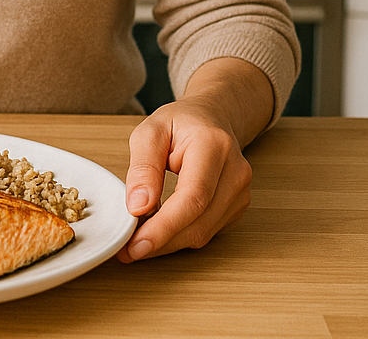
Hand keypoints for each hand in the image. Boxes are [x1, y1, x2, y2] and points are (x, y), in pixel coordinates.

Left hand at [117, 57, 272, 260]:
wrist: (213, 119)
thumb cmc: (180, 123)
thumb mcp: (150, 131)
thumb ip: (143, 167)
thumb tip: (138, 207)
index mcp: (213, 146)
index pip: (193, 196)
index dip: (164, 226)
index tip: (136, 244)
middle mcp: (235, 172)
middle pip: (198, 222)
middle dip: (160, 241)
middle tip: (126, 249)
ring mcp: (241, 192)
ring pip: (202, 233)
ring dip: (168, 242)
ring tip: (137, 237)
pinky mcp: (236, 208)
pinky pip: (206, 232)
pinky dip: (179, 236)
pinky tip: (159, 229)